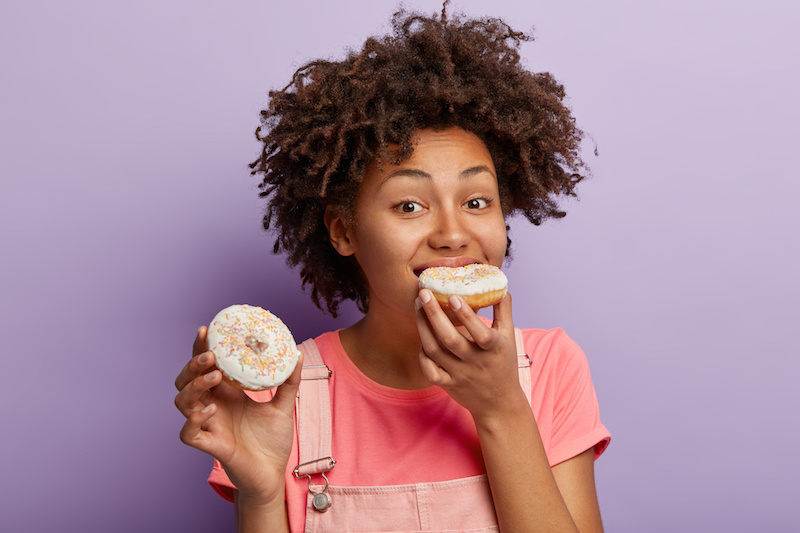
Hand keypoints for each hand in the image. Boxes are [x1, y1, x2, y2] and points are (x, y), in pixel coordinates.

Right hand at [174, 326, 301, 503]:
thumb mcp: (284, 406)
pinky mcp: (210, 446)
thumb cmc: (273, 441)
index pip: (205, 366)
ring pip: (182, 402)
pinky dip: (193, 420)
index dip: (200, 348)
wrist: (274, 474)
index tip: (206, 330)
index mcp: (225, 394)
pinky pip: (188, 433)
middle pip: (186, 380)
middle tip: (211, 356)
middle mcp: (212, 407)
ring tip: (214, 378)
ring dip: (194, 387)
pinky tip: (211, 410)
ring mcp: (208, 426)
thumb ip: (289, 382)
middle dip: (193, 364)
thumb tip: (296, 354)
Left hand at [415, 290, 526, 420]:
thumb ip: (503, 311)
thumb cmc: (503, 364)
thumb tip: (500, 285)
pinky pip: (429, 371)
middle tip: (423, 294)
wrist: (499, 404)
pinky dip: (422, 355)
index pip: (481, 332)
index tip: (453, 296)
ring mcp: (459, 374)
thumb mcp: (510, 337)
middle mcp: (474, 362)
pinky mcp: (448, 384)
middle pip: (450, 339)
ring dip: (423, 328)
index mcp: (493, 349)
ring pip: (435, 351)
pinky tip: (421, 338)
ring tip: (417, 307)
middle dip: (434, 314)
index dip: (467, 315)